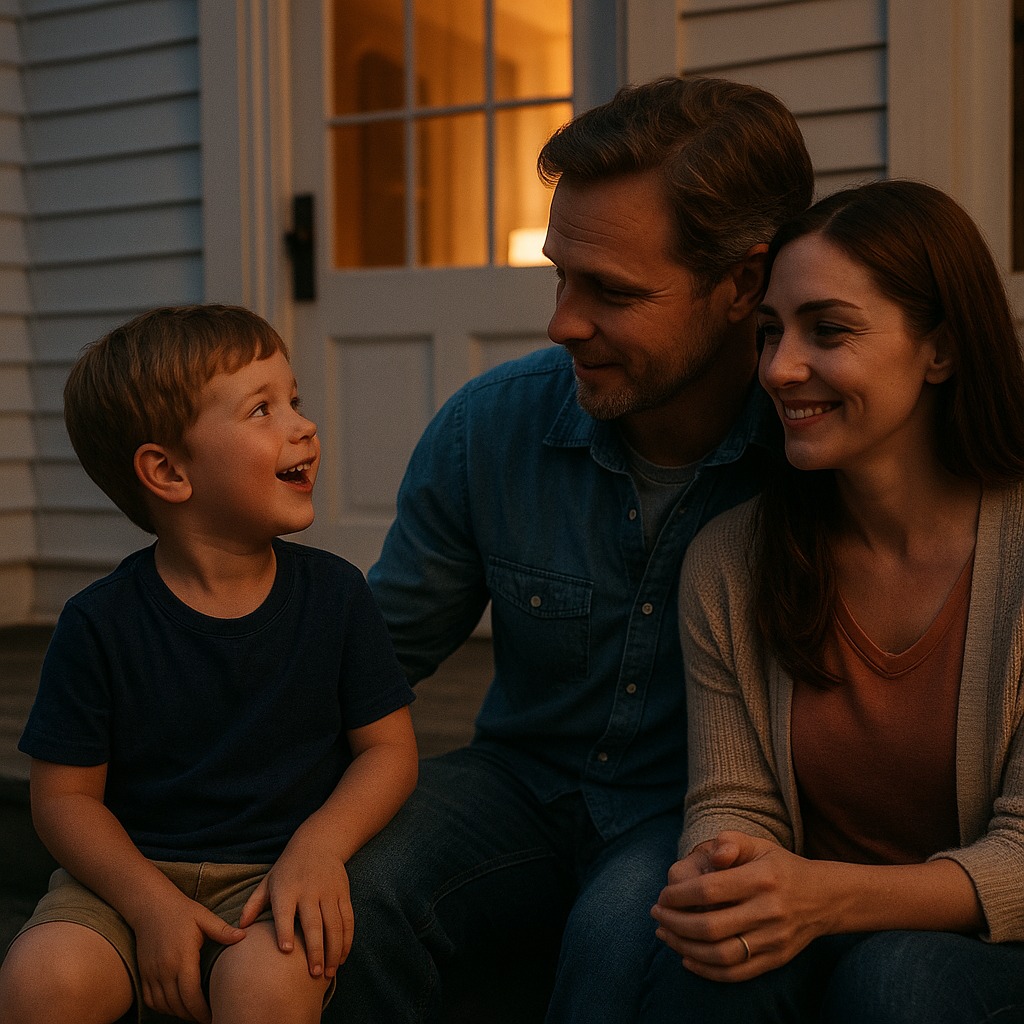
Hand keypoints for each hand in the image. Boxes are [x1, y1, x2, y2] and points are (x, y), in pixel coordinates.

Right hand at [132, 890, 245, 1022]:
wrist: (150, 906)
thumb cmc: (181, 911)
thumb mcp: (204, 917)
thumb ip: (222, 930)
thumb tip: (243, 936)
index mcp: (182, 958)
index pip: (191, 995)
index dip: (202, 1011)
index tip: (214, 1015)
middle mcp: (164, 969)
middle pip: (178, 1005)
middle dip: (193, 1016)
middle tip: (208, 1018)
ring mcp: (151, 973)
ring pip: (163, 1005)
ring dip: (179, 1013)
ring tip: (194, 1013)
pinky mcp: (143, 973)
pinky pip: (150, 1000)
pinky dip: (163, 1007)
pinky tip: (175, 1005)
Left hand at [239, 826, 352, 979]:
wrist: (319, 842)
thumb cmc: (288, 868)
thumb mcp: (268, 881)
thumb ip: (253, 904)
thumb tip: (239, 928)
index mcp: (287, 889)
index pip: (285, 912)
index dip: (285, 931)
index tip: (286, 951)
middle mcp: (309, 891)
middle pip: (314, 923)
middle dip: (315, 950)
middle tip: (314, 974)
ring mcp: (329, 892)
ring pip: (334, 924)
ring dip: (334, 950)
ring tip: (329, 973)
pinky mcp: (343, 893)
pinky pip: (348, 919)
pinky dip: (347, 939)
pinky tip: (342, 957)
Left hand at [650, 831, 827, 980]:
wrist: (824, 898)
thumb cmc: (780, 867)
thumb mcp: (759, 844)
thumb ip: (731, 842)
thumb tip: (714, 854)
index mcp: (761, 879)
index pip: (709, 891)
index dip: (679, 895)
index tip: (662, 896)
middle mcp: (768, 911)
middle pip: (711, 926)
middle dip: (675, 923)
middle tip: (656, 915)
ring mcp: (773, 940)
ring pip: (720, 955)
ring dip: (685, 948)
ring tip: (665, 935)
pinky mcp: (775, 960)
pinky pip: (736, 973)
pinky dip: (706, 970)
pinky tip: (686, 958)